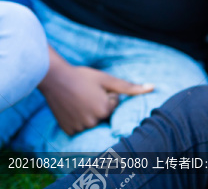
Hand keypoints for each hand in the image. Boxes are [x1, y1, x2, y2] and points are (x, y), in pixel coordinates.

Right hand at [39, 59, 153, 135]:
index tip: (94, 88)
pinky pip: (81, 127)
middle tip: (86, 94)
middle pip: (105, 114)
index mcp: (105, 109)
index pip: (114, 103)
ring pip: (93, 120)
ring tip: (78, 101)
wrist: (54, 78)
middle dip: (99, 104)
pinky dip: (79, 119)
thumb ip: (130, 87)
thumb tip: (152, 87)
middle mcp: (93, 122)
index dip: (106, 93)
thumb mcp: (107, 80)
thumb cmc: (83, 76)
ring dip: (89, 112)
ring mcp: (80, 128)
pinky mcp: (69, 131)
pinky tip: (72, 109)